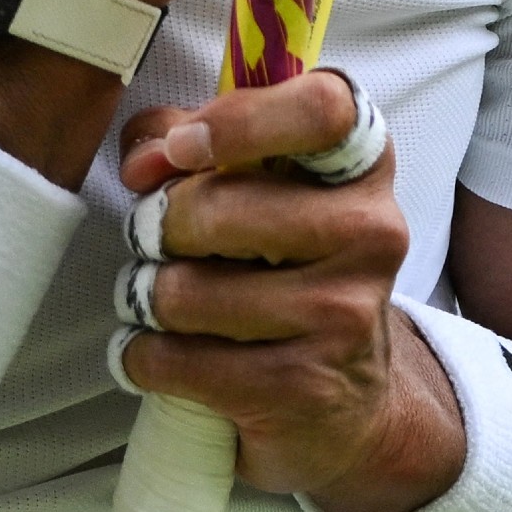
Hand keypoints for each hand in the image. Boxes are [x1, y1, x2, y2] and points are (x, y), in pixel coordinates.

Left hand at [113, 70, 465, 511]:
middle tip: (156, 243)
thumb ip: (187, 141)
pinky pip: (172, 359)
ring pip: (184, 292)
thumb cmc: (282, 269)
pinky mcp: (303, 387)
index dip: (237, 121)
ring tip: (165, 302)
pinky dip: (141, 356)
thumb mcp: (254, 186)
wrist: (348, 402)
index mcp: (362, 166)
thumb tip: (144, 161)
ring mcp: (343, 314)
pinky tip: (160, 353)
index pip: (322, 109)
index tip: (183, 149)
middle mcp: (370, 232)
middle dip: (157, 227)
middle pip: (216, 208)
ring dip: (147, 297)